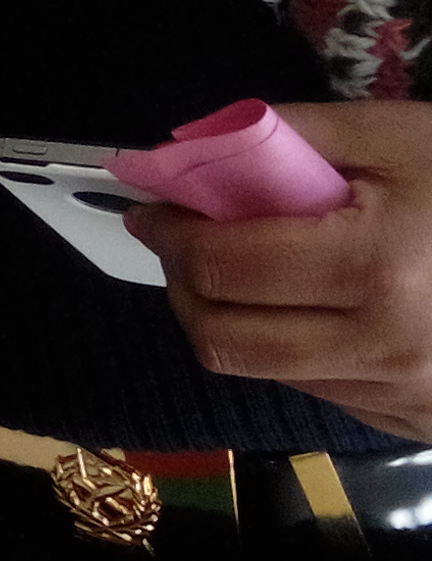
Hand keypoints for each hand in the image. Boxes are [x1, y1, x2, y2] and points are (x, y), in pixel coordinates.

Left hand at [131, 100, 431, 441]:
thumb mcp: (402, 137)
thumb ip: (289, 138)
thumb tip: (187, 148)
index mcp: (378, 271)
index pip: (225, 266)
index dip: (172, 231)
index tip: (155, 205)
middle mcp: (385, 349)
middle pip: (223, 339)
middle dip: (184, 285)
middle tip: (185, 241)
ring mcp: (403, 396)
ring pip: (261, 370)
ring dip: (230, 317)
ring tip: (249, 266)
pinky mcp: (415, 422)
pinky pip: (316, 389)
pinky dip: (288, 345)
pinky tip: (316, 302)